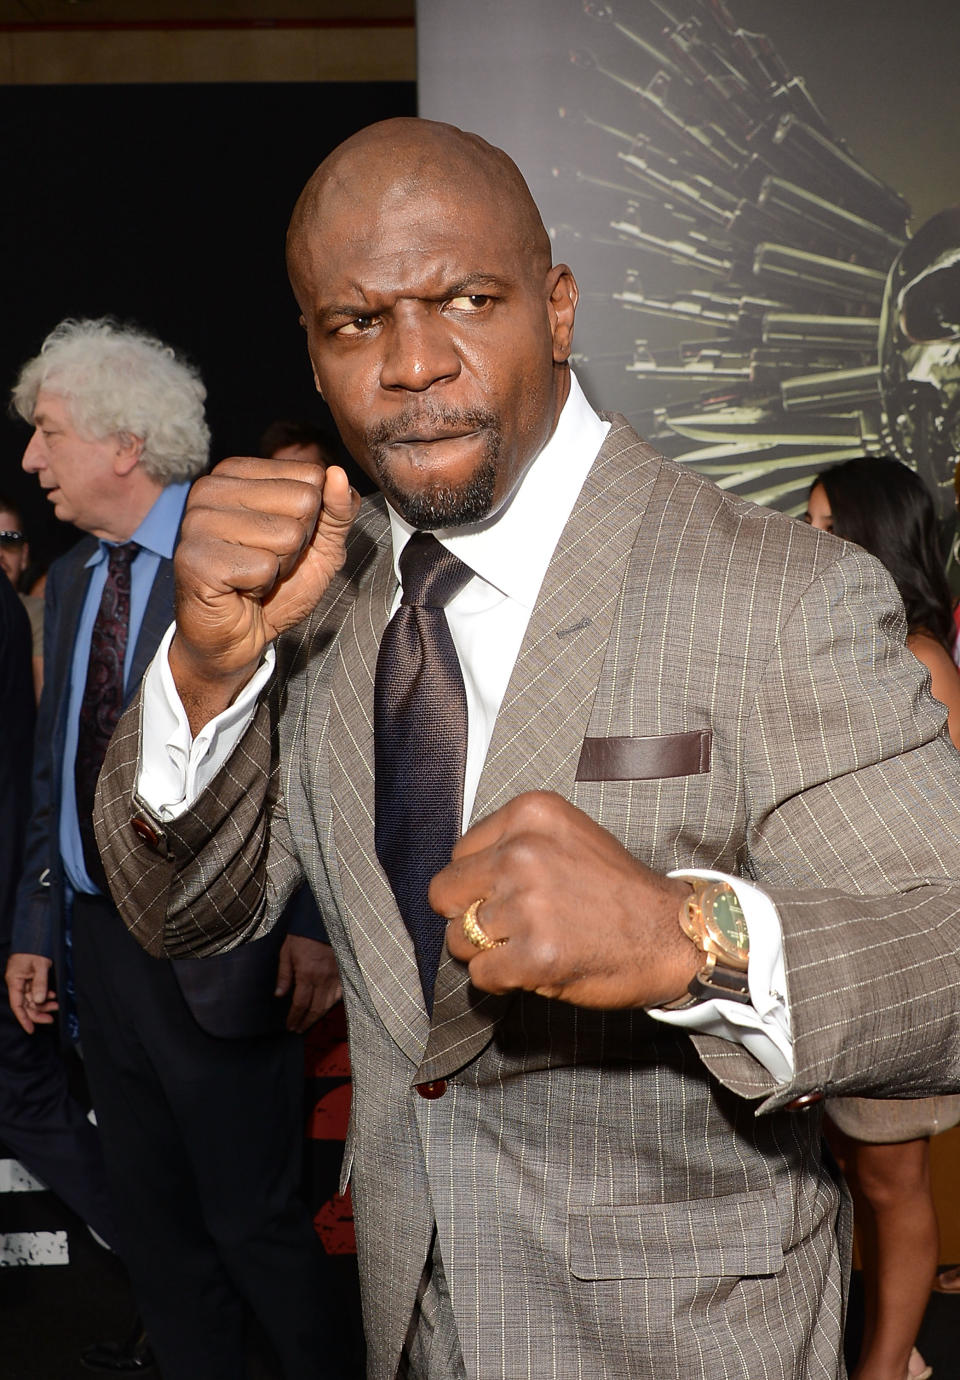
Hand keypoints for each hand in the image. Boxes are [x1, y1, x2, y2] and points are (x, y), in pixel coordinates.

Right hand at [5, 952, 58, 1033]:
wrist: (35, 934)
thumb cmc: (34, 948)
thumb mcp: (40, 965)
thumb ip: (40, 983)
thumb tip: (39, 1001)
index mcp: (15, 981)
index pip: (17, 1005)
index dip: (24, 1019)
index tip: (31, 1030)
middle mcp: (17, 983)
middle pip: (25, 1004)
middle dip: (38, 1012)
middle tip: (52, 1018)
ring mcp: (23, 981)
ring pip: (32, 998)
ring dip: (43, 1003)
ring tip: (56, 1005)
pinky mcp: (30, 977)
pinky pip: (36, 991)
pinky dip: (44, 994)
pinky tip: (52, 995)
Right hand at [170, 457, 360, 731]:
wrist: (236, 638)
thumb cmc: (275, 589)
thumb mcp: (320, 547)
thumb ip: (337, 512)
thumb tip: (339, 474)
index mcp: (236, 472)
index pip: (311, 477)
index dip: (311, 520)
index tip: (281, 541)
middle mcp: (209, 487)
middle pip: (302, 502)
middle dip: (297, 544)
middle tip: (266, 562)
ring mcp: (197, 521)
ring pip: (286, 535)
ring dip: (279, 568)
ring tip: (252, 576)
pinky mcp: (195, 558)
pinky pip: (263, 568)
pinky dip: (261, 587)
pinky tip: (239, 590)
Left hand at [275, 935, 341, 1032]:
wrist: (321, 922)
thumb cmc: (302, 936)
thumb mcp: (286, 952)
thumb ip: (283, 975)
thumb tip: (279, 995)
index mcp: (307, 974)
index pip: (300, 1004)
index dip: (294, 1018)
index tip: (290, 1026)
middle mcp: (323, 978)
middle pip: (315, 1009)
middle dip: (305, 1022)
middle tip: (298, 1029)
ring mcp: (335, 976)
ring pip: (328, 1005)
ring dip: (318, 1017)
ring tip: (309, 1023)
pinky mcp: (342, 972)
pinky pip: (340, 995)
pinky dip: (332, 1005)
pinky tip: (325, 1009)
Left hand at [433, 792, 698, 1007]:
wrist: (673, 934)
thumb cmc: (616, 890)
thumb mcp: (566, 836)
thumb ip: (511, 844)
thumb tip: (457, 880)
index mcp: (530, 815)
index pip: (459, 854)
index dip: (478, 883)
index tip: (511, 895)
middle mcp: (524, 853)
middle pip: (445, 894)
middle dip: (467, 917)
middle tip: (508, 928)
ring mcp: (529, 904)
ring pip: (458, 939)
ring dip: (488, 952)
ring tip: (531, 945)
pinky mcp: (536, 954)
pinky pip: (480, 975)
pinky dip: (502, 981)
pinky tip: (536, 969)